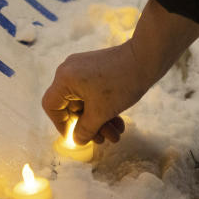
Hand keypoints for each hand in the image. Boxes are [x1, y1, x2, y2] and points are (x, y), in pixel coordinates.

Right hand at [41, 0, 198, 144]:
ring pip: (85, 102)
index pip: (51, 107)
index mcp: (64, 79)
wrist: (147, 58)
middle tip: (103, 139)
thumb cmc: (121, 83)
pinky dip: (103, 108)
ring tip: (116, 135)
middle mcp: (69, 71)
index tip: (77, 136)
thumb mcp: (101, 112)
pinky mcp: (96, 69)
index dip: (62, 125)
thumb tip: (76, 140)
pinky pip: (93, 94)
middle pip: (71, 107)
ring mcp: (83, 69)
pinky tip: (119, 122)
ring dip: (99, 121)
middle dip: (89, 126)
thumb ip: (85, 130)